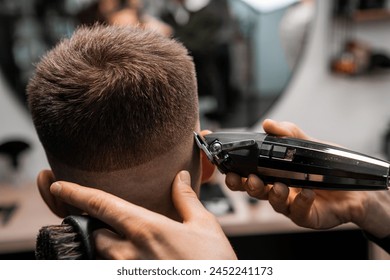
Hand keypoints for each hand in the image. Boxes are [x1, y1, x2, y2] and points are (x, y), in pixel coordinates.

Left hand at [50, 170, 236, 259]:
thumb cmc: (213, 266)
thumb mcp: (204, 226)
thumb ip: (186, 199)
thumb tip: (181, 177)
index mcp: (145, 228)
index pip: (100, 204)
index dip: (76, 192)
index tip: (58, 185)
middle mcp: (128, 253)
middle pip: (94, 232)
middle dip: (96, 224)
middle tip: (112, 221)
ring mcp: (127, 273)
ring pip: (101, 254)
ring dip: (107, 244)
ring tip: (131, 241)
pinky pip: (113, 268)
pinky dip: (117, 258)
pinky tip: (139, 256)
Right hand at [225, 119, 389, 237]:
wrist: (356, 186)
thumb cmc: (329, 168)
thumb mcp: (309, 146)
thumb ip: (289, 134)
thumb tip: (269, 124)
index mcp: (274, 173)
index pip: (248, 174)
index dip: (235, 173)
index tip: (227, 167)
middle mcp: (279, 190)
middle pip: (255, 191)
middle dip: (246, 186)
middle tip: (248, 179)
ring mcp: (291, 204)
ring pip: (274, 203)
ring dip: (273, 194)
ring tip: (280, 186)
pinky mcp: (307, 216)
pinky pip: (299, 212)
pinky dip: (302, 202)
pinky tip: (308, 193)